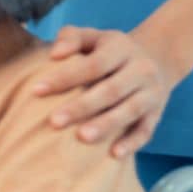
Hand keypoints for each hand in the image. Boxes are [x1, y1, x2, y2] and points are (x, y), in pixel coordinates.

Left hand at [31, 25, 181, 157]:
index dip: (65, 77)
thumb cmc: (107, 50)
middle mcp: (141, 69)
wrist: (157, 58)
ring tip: (82, 137)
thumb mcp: (93, 37)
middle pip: (110, 90)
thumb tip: (54, 54)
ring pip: (130, 110)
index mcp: (121, 48)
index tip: (35, 90)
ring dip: (106, 125)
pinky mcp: (157, 113)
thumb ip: (71, 37)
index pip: (92, 64)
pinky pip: (146, 129)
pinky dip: (132, 142)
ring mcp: (151, 92)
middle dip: (82, 107)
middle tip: (54, 122)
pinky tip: (114, 154)